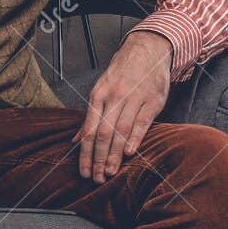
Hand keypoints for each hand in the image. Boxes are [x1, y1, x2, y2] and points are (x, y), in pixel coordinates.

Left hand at [77, 29, 172, 181]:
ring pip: (121, 131)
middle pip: (103, 133)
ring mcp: (134, 98)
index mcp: (98, 95)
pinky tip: (130, 153)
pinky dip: (135, 138)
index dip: (85, 154)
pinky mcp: (152, 100)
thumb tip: (75, 140)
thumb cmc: (123, 72)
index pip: (88, 130)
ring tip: (110, 172)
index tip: (84, 172)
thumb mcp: (101, 89)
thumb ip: (90, 116)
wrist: (148, 50)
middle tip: (96, 179)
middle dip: (97, 159)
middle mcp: (115, 97)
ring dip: (114, 154)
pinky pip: (142, 122)